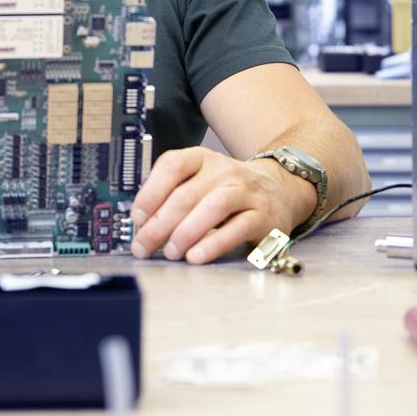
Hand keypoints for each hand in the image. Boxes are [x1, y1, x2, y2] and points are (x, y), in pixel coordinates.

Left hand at [128, 146, 314, 264]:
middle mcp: (224, 171)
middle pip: (187, 194)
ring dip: (186, 232)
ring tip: (170, 252)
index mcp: (202, 159)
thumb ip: (173, 196)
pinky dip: (214, 244)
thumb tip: (141, 224)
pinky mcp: (264, 216)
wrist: (280, 191)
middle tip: (144, 246)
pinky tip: (196, 256)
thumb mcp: (201, 182)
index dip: (151, 192)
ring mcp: (246, 192)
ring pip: (213, 207)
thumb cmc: (228, 191)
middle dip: (160, 224)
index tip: (137, 216)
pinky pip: (237, 229)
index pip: (173, 165)